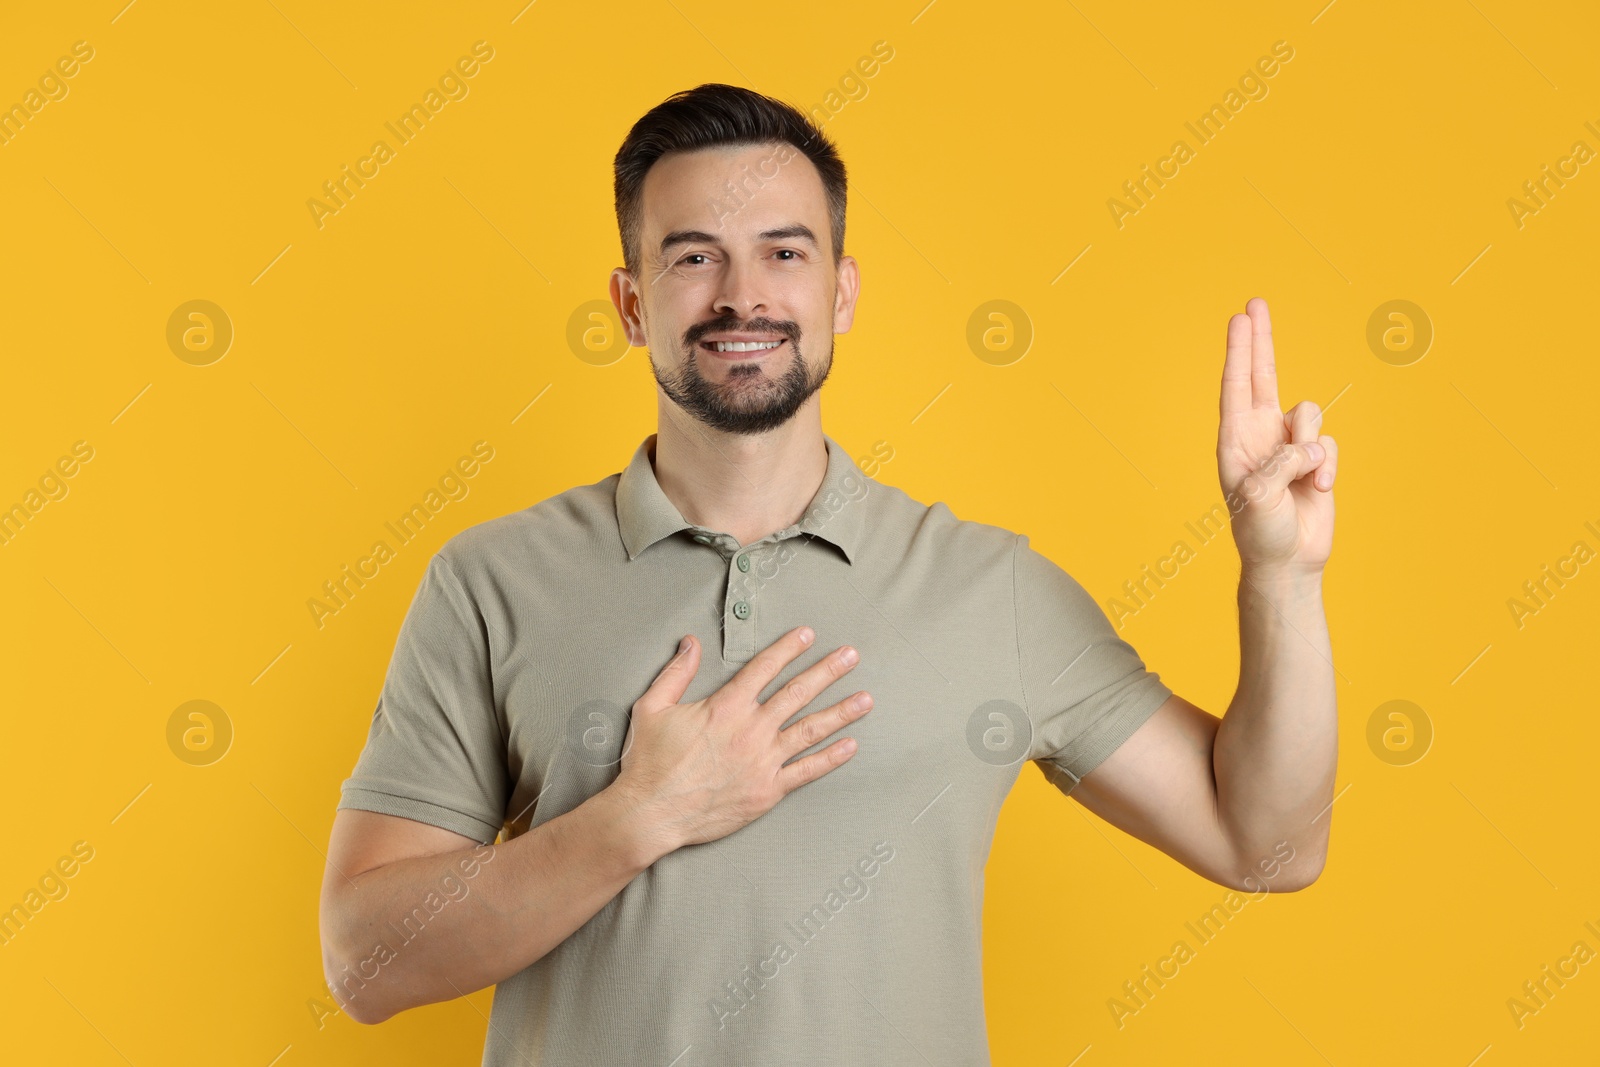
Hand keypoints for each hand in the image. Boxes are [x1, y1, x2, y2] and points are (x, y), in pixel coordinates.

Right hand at [611, 626, 871, 856]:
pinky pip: (807, 771)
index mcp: (726, 707)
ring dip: (841, 712)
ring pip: (811, 730)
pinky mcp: (767, 790)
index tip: (807, 635)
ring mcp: (763, 761)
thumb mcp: (653, 707)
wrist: (652, 813)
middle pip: (798, 692)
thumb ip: (676, 673)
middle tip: (851, 656)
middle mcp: (751, 729)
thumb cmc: (649, 763)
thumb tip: (691, 643)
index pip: (764, 668)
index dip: (788, 648)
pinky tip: (850, 746)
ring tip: (865, 700)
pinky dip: (830, 758)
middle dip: (828, 671)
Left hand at [1218, 298, 1337, 576]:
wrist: (1288, 562)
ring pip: (1309, 414)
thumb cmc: (1261, 533)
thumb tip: (1308, 445)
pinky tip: (1317, 491)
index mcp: (1235, 440)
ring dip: (1310, 447)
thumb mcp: (1259, 498)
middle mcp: (1259, 436)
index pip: (1236, 385)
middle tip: (1255, 303)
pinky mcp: (1314, 459)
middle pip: (1263, 376)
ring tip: (1303, 481)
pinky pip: (1329, 443)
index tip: (1239, 319)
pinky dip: (1327, 466)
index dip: (1239, 351)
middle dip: (1260, 340)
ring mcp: (1288, 446)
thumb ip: (1279, 464)